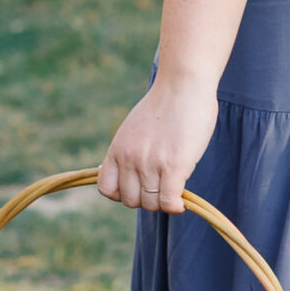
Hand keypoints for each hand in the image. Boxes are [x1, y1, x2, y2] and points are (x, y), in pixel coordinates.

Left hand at [97, 75, 216, 212]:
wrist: (183, 84)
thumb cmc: (165, 105)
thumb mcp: (134, 129)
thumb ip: (129, 150)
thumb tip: (129, 170)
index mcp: (117, 150)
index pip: (107, 189)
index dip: (122, 193)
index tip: (139, 186)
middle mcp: (129, 159)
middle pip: (131, 201)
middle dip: (146, 199)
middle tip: (162, 187)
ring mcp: (150, 164)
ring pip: (151, 204)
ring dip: (163, 202)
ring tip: (174, 190)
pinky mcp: (173, 166)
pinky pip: (169, 201)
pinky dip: (176, 206)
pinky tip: (183, 201)